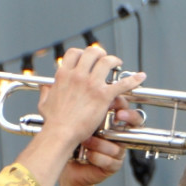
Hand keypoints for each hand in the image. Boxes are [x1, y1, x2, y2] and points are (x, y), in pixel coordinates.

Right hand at [36, 44, 145, 159]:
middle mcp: (78, 75)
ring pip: (107, 62)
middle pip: (92, 53)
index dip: (82, 53)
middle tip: (104, 58)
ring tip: (117, 63)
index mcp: (63, 75)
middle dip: (100, 53)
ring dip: (114, 60)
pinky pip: (122, 84)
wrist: (61, 132)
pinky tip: (141, 78)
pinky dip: (134, 80)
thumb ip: (46, 92)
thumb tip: (46, 88)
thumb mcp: (44, 103)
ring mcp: (91, 84)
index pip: (73, 53)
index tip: (87, 58)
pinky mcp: (103, 96)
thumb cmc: (53, 121)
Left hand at [60, 97, 144, 185]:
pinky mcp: (113, 166)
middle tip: (118, 115)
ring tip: (85, 141)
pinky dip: (96, 157)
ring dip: (98, 144)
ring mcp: (118, 151)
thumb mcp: (81, 120)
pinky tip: (86, 154)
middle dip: (128, 118)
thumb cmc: (73, 139)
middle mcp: (119, 136)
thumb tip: (91, 89)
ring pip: (116, 146)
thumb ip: (90, 107)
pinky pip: (110, 160)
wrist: (66, 162)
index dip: (125, 107)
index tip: (116, 104)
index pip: (127, 111)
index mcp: (113, 123)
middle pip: (135, 125)